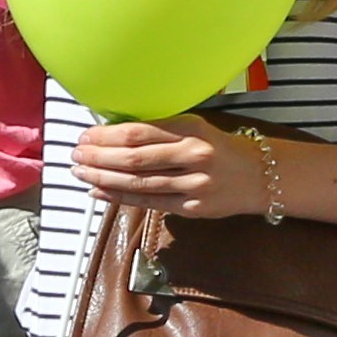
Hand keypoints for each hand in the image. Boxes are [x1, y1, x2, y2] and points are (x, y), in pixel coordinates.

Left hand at [78, 117, 267, 216]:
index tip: (86, 136)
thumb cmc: (221, 148)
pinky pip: (150, 202)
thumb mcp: (196, 127)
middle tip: (77, 155)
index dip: (107, 136)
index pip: (140, 133)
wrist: (260, 175)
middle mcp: (193, 156)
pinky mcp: (194, 208)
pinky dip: (121, 197)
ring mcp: (194, 185)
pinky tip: (100, 191)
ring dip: (104, 178)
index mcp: (191, 130)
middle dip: (99, 158)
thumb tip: (115, 133)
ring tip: (82, 173)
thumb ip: (161, 129)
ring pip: (139, 183)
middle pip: (135, 159)